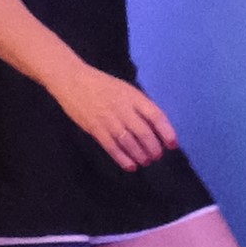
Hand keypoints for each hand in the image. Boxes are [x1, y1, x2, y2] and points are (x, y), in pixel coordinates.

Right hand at [48, 62, 177, 171]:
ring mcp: (108, 119)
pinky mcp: (95, 128)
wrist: (72, 80)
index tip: (172, 144)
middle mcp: (123, 108)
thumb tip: (155, 128)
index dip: (167, 132)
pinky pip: (112, 147)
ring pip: (129, 142)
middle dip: (153, 148)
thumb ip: (139, 106)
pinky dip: (122, 159)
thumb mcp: (125, 89)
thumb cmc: (102, 85)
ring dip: (140, 155)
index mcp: (133, 97)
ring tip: (145, 161)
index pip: (156, 116)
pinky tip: (130, 166)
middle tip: (156, 156)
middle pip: (144, 133)